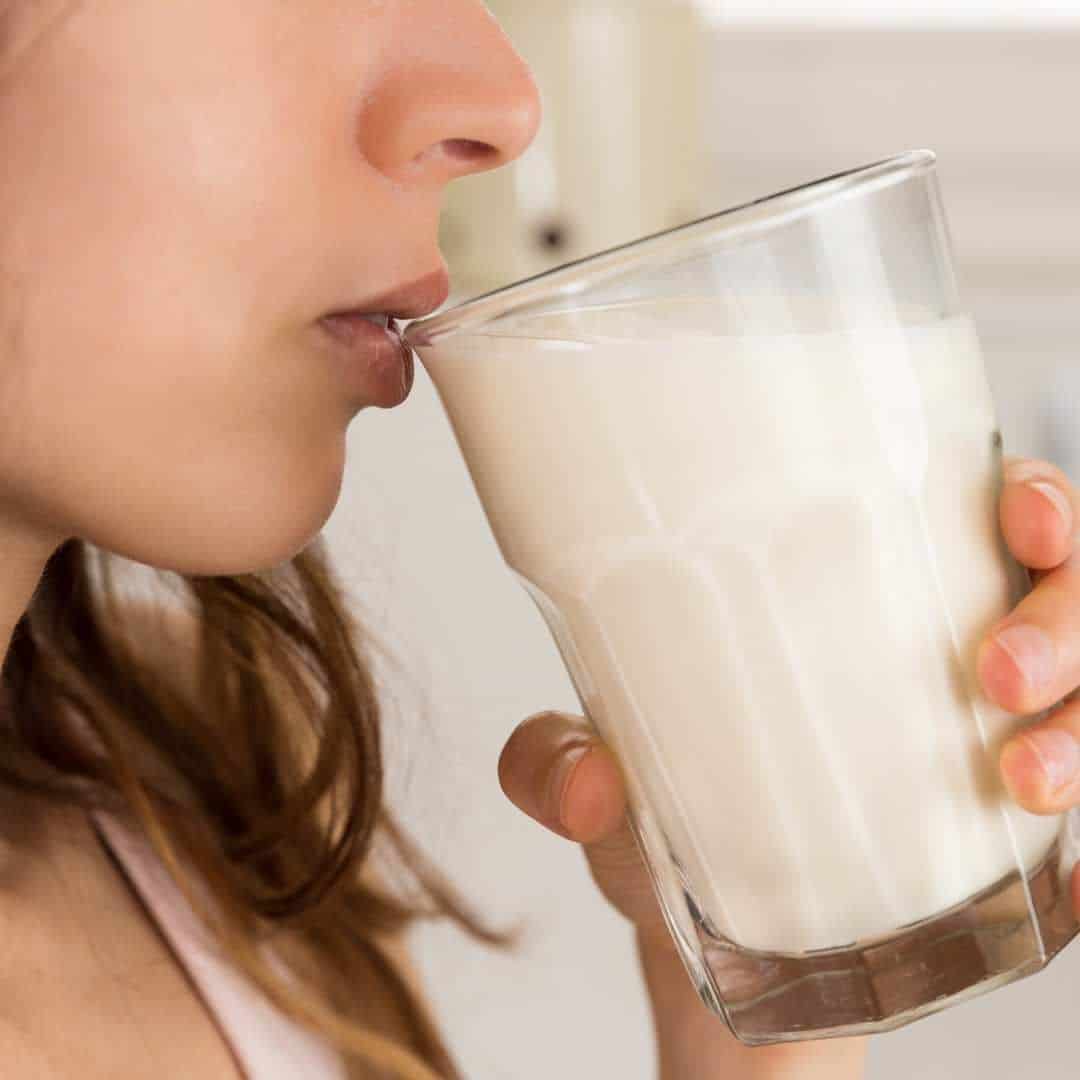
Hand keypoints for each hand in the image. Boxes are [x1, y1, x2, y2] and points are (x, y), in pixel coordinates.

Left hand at [499, 455, 1079, 944]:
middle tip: (995, 674)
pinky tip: (1073, 880)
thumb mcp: (600, 777)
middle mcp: (938, 650)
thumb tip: (584, 789)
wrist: (713, 946)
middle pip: (1062, 594)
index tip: (1018, 519)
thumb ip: (554, 767)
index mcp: (858, 595)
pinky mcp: (1008, 842)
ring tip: (1021, 778)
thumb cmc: (670, 825)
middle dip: (1062, 620)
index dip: (1030, 501)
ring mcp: (985, 743)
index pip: (974, 511)